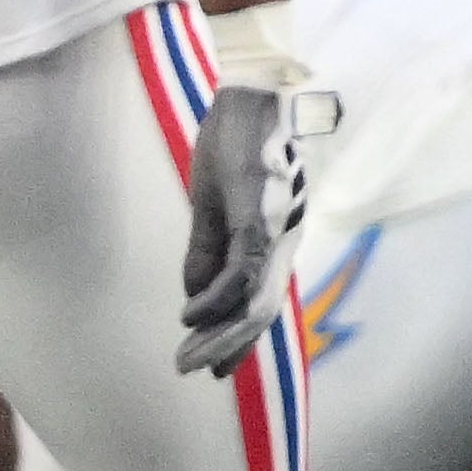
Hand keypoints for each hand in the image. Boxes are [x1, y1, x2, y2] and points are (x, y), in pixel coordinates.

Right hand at [177, 77, 324, 375]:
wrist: (247, 101)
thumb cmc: (232, 147)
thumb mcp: (210, 208)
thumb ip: (204, 252)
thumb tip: (193, 298)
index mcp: (269, 245)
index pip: (255, 304)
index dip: (233, 339)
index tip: (207, 367)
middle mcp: (280, 247)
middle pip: (259, 313)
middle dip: (225, 347)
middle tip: (191, 370)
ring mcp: (274, 235)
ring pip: (255, 303)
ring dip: (222, 335)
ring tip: (190, 357)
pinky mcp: (262, 219)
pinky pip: (242, 271)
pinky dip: (217, 298)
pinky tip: (191, 313)